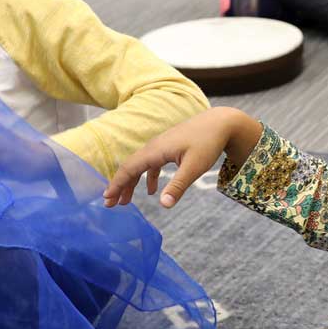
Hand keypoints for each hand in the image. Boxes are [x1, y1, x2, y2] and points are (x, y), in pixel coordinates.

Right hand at [103, 108, 262, 209]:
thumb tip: (164, 206)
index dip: (116, 184)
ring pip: (140, 165)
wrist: (221, 122)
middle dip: (119, 186)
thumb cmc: (208, 142)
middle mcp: (154, 146)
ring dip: (131, 182)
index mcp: (156, 150)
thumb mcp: (194, 167)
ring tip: (125, 201)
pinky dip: (147, 177)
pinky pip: (152, 163)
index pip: (129, 168)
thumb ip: (178, 186)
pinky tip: (151, 191)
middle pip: (130, 167)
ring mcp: (161, 146)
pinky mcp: (169, 147)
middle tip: (109, 204)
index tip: (106, 199)